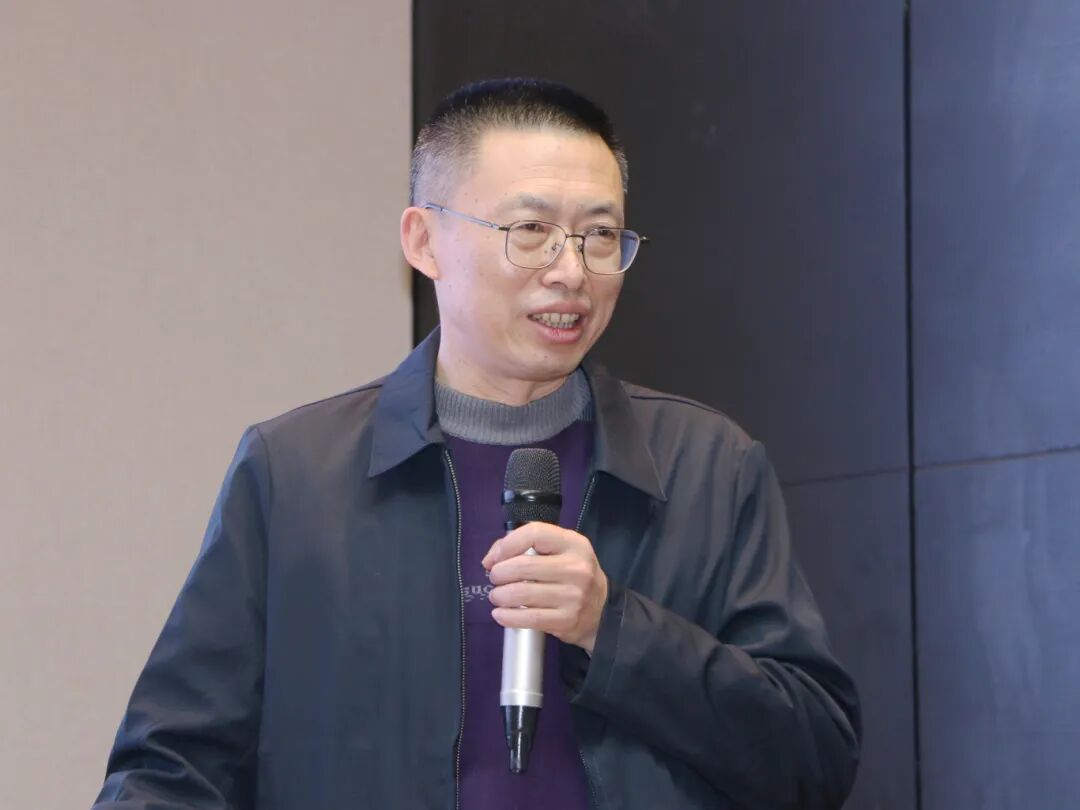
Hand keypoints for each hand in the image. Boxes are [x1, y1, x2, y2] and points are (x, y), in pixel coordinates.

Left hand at [481, 522, 607, 652]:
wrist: (602, 611)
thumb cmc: (573, 576)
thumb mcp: (561, 551)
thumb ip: (528, 545)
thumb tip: (491, 559)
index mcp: (574, 544)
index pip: (535, 533)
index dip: (507, 544)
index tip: (494, 558)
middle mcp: (576, 568)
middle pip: (522, 566)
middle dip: (498, 574)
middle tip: (495, 579)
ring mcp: (573, 596)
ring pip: (521, 594)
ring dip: (499, 596)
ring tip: (497, 596)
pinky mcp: (566, 621)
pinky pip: (527, 619)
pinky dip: (507, 617)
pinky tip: (500, 614)